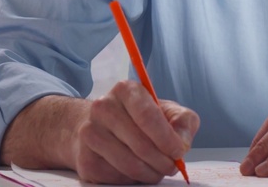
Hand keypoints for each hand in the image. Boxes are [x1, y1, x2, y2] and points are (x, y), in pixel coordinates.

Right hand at [72, 80, 199, 183]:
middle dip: (162, 161)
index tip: (178, 151)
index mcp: (125, 90)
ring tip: (157, 170)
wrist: (100, 127)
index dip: (166, 138)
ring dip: (150, 173)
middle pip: (140, 144)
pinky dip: (133, 179)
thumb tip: (182, 144)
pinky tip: (137, 170)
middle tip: (171, 167)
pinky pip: (117, 177)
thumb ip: (183, 122)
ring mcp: (90, 133)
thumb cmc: (138, 118)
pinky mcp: (85, 159)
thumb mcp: (167, 111)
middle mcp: (103, 107)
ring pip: (129, 164)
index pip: (147, 116)